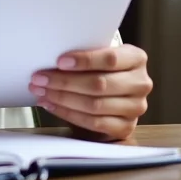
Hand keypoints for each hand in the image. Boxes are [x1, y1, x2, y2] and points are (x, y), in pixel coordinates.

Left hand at [29, 45, 152, 140]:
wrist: (117, 86)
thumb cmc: (103, 65)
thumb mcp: (101, 52)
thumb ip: (86, 52)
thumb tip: (50, 56)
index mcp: (136, 58)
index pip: (110, 59)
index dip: (84, 60)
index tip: (59, 61)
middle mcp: (140, 83)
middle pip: (99, 84)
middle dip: (64, 82)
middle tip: (40, 78)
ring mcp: (135, 108)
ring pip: (94, 105)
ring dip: (62, 99)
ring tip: (41, 91)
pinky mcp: (126, 127)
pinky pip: (94, 123)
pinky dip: (68, 114)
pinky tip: (52, 105)